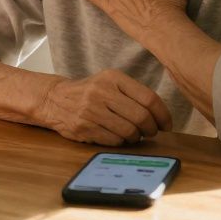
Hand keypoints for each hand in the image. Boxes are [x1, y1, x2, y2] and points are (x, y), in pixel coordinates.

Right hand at [41, 69, 172, 144]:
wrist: (54, 99)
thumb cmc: (89, 93)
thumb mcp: (109, 83)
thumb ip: (133, 94)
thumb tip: (161, 118)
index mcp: (112, 78)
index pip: (149, 98)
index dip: (163, 115)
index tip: (166, 125)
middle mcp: (101, 91)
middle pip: (141, 116)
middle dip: (151, 129)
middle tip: (150, 132)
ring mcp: (91, 110)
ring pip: (129, 131)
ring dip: (136, 137)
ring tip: (133, 135)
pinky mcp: (83, 127)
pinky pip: (114, 140)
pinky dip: (121, 142)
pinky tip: (118, 137)